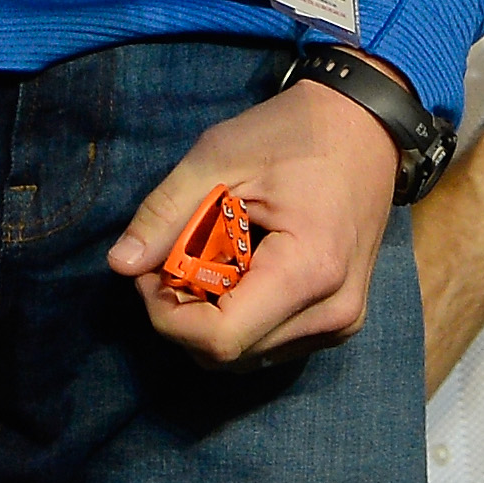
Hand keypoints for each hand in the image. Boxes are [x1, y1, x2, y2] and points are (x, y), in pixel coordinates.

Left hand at [106, 67, 396, 360]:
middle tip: (169, 259)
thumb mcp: (218, 156)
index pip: (219, 338)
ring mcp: (342, 323)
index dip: (168, 315)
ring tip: (203, 259)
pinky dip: (239, 317)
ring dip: (209, 320)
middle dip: (183, 316)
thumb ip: (165, 212)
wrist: (364, 125)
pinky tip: (236, 269)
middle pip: (230, 355)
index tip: (150, 270)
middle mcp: (333, 313)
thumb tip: (119, 265)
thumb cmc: (294, 133)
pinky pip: (272, 344)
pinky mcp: (340, 321)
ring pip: (247, 357)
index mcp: (309, 272)